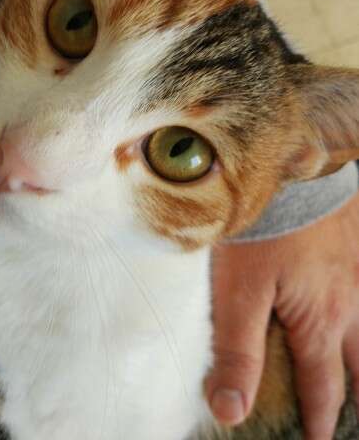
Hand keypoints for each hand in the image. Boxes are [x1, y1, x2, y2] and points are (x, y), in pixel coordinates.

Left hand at [205, 192, 358, 439]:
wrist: (290, 164)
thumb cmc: (262, 228)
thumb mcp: (239, 293)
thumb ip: (237, 351)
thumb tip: (231, 411)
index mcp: (319, 319)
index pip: (323, 385)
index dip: (319, 418)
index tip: (317, 438)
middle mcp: (350, 299)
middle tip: (358, 413)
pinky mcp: (358, 235)